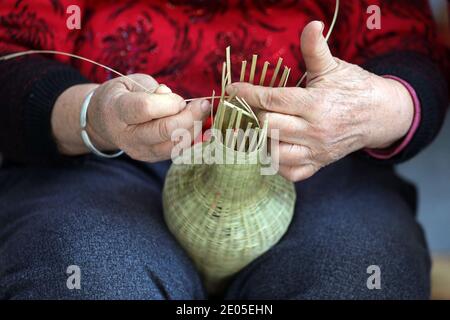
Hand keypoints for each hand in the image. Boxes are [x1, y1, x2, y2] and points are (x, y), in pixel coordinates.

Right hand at [52, 74, 210, 161]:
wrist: (104, 120)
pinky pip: (177, 152)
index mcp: (118, 110)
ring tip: (200, 113)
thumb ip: (154, 90)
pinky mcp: (151, 158)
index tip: (180, 98)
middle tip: (204, 104)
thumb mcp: (133, 83)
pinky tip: (201, 128)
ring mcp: (139, 150)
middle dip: (190, 117)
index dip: (169, 103)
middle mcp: (127, 135)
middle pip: (165, 131)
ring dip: (194, 128)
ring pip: (175, 144)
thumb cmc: (124, 95)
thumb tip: (177, 102)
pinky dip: (192, 139)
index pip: (146, 108)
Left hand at [226, 21, 413, 181]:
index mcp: (315, 104)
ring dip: (262, 140)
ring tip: (261, 126)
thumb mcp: (334, 67)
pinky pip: (291, 171)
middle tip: (250, 107)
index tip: (232, 89)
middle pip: (268, 126)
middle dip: (253, 115)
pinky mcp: (318, 164)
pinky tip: (274, 146)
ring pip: (275, 152)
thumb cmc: (353, 88)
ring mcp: (316, 151)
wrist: (380, 115)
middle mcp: (314, 131)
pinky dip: (277, 162)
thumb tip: (312, 24)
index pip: (272, 100)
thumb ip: (315, 49)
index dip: (247, 94)